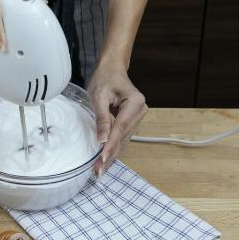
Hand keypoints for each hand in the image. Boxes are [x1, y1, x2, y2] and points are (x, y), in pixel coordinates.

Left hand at [88, 61, 147, 176]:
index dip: (110, 145)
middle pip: (122, 137)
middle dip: (110, 155)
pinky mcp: (131, 121)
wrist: (111, 69)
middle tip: (98, 171)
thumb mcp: (99, 96)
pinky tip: (105, 159)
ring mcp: (137, 117)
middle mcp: (140, 111)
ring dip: (112, 155)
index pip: (120, 128)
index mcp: (135, 103)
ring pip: (123, 140)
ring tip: (100, 169)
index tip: (101, 159)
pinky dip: (113, 148)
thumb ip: (101, 118)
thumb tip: (102, 140)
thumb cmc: (105, 78)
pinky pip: (122, 137)